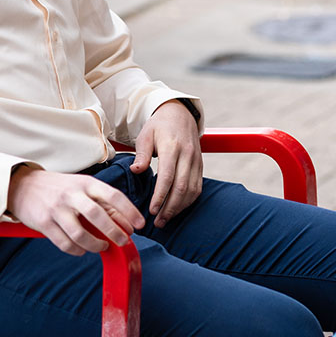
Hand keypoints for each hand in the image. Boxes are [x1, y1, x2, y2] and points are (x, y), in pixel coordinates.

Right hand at [7, 167, 144, 255]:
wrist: (23, 185)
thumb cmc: (60, 187)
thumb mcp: (81, 186)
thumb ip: (101, 202)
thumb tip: (124, 222)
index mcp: (86, 183)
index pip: (113, 196)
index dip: (129, 211)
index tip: (139, 225)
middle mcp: (72, 194)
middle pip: (98, 215)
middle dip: (114, 231)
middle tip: (123, 241)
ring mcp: (57, 209)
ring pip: (80, 233)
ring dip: (95, 244)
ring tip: (102, 246)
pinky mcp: (44, 223)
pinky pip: (64, 243)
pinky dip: (76, 250)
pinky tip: (82, 250)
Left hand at [131, 100, 202, 227]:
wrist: (180, 114)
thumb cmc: (159, 126)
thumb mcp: (146, 135)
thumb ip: (142, 153)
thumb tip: (136, 170)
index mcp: (172, 147)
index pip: (168, 176)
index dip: (160, 196)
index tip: (151, 210)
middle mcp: (187, 155)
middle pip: (182, 187)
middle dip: (170, 208)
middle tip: (158, 222)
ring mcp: (196, 161)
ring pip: (192, 190)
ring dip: (179, 208)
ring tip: (165, 219)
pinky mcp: (200, 165)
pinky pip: (198, 187)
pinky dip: (189, 201)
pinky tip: (178, 209)